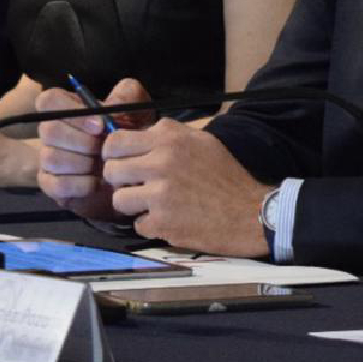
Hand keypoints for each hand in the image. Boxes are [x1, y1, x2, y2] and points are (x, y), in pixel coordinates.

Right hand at [34, 77, 152, 222]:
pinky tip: (98, 183)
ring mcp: (48, 158)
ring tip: (105, 166)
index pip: (49, 100)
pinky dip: (80, 185)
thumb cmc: (132, 132)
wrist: (137, 170)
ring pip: (51, 158)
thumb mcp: (136, 107)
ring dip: (83, 164)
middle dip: (82, 142)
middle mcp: (52, 131)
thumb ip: (126, 94)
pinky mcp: (51, 185)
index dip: (72, 112)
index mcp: (68, 107)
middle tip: (105, 149)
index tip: (100, 126)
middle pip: (49, 130)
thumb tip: (109, 106)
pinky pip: (56, 184)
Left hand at [102, 121, 269, 256]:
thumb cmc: (226, 176)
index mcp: (169, 139)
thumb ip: (168, 136)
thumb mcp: (201, 141)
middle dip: (121, 181)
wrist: (251, 213)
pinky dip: (151, 225)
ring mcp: (160, 194)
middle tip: (138, 187)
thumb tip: (139, 136)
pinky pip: (137, 224)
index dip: (114, 155)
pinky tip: (170, 220)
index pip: (115, 141)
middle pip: (111, 170)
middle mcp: (161, 162)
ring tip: (153, 205)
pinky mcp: (162, 222)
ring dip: (133, 205)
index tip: (123, 163)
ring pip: (118, 199)